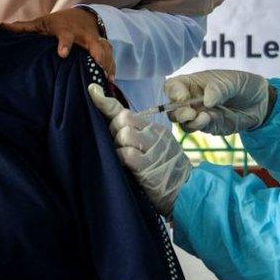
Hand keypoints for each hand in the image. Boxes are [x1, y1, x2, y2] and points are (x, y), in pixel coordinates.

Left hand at [3, 8, 114, 79]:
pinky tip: (111, 81)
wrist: (82, 15)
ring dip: (107, 64)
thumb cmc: (58, 22)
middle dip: (97, 54)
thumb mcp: (41, 23)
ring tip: (107, 79)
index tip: (62, 54)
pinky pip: (110, 57)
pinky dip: (112, 67)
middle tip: (98, 67)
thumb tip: (2, 27)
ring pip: (104, 51)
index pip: (66, 37)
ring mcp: (95, 41)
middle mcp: (83, 36)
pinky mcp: (103, 47)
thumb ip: (24, 28)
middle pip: (93, 44)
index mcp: (67, 31)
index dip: (64, 44)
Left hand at [88, 84, 190, 215]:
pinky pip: (126, 154)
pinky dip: (121, 158)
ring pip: (124, 134)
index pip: (124, 110)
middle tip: (118, 146)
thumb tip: (111, 121)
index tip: (92, 90)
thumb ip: (135, 133)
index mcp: (153, 127)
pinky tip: (126, 166)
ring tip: (124, 158)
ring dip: (118, 146)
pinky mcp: (149, 166)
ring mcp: (153, 148)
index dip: (105, 101)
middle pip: (122, 119)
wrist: (187, 190)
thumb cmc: (165, 169)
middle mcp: (154, 133)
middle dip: (113, 131)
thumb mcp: (155, 146)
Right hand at [164, 70, 270, 135]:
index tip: (182, 96)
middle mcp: (191, 99)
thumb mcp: (233, 81)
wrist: (261, 102)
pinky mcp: (209, 126)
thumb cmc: (243, 84)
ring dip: (188, 121)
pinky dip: (201, 126)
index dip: (173, 92)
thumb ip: (219, 89)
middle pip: (172, 108)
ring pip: (182, 122)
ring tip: (203, 117)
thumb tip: (206, 101)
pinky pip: (198, 129)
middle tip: (190, 112)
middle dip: (177, 112)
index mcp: (193, 83)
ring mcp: (198, 114)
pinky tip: (210, 119)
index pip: (172, 87)